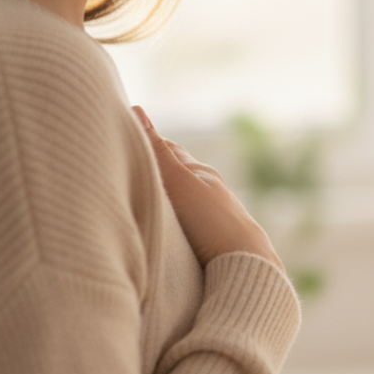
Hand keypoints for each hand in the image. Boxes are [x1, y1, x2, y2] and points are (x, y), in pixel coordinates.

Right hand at [132, 106, 284, 273]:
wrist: (248, 263)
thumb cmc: (212, 220)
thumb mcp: (178, 182)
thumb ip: (157, 152)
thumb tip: (135, 110)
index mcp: (201, 173)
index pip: (168, 150)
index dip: (146, 143)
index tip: (125, 137)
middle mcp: (210, 190)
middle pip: (179, 172)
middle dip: (157, 166)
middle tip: (133, 163)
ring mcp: (214, 215)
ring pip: (185, 198)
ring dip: (168, 196)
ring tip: (148, 196)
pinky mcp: (216, 240)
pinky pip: (191, 222)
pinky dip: (177, 218)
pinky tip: (172, 228)